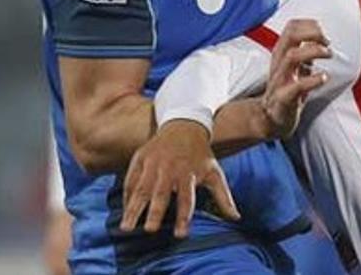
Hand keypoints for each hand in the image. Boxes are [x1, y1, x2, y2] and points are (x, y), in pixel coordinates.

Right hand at [119, 120, 239, 237]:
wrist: (184, 125)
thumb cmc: (200, 155)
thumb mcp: (214, 172)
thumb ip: (223, 197)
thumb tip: (236, 218)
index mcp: (189, 173)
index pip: (187, 198)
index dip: (183, 216)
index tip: (180, 235)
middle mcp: (169, 169)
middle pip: (161, 193)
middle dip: (155, 212)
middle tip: (148, 231)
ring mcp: (153, 163)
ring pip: (141, 188)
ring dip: (133, 208)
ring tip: (125, 227)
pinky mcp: (140, 158)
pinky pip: (130, 179)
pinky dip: (126, 194)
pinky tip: (123, 209)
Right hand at [260, 19, 332, 138]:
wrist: (271, 118)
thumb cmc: (287, 89)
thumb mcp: (297, 66)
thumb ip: (306, 51)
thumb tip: (321, 36)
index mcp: (282, 52)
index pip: (292, 26)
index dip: (311, 25)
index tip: (324, 36)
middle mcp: (279, 62)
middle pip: (290, 35)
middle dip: (313, 33)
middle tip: (328, 42)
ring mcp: (280, 78)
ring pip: (292, 56)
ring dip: (314, 51)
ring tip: (329, 54)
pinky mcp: (283, 97)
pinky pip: (296, 86)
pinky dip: (313, 80)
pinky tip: (324, 77)